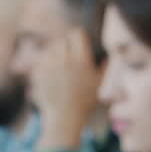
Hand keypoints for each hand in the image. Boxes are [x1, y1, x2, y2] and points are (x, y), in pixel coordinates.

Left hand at [29, 28, 101, 150]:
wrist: (64, 117)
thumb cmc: (85, 101)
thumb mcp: (100, 84)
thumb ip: (106, 67)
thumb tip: (111, 54)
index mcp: (81, 61)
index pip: (77, 34)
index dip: (79, 36)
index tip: (80, 42)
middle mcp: (64, 61)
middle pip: (63, 39)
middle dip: (67, 44)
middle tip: (70, 53)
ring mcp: (49, 66)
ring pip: (51, 47)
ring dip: (55, 51)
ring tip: (61, 61)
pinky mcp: (38, 72)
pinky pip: (41, 58)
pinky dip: (45, 61)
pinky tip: (51, 68)